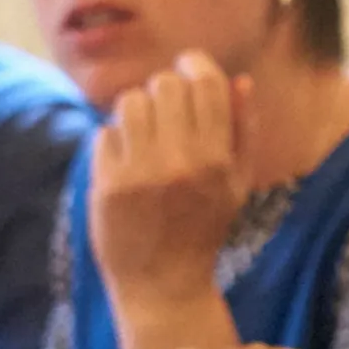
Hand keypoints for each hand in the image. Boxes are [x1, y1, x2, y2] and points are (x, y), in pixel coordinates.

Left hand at [87, 54, 251, 312]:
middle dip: (163, 91)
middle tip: (164, 113)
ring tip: (142, 138)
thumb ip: (243, 131)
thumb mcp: (236, 185)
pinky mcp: (107, 184)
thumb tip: (240, 80)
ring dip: (136, 113)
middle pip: (164, 83)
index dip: (194, 64)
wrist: (163, 285)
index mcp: (216, 159)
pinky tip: (124, 166)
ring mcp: (140, 172)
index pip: (205, 81)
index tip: (187, 68)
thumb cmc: (203, 231)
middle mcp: (179, 161)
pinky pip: (105, 132)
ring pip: (130, 102)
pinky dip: (113, 143)